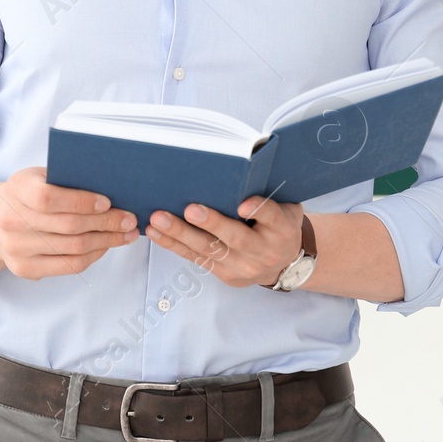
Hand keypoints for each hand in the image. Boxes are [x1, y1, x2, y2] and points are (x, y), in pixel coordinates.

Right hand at [0, 167, 139, 280]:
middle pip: (68, 226)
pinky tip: (106, 245)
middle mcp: (12, 221)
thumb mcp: (39, 176)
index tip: (106, 201)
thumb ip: (66, 179)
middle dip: (106, 223)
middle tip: (129, 219)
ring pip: (73, 248)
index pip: (48, 198)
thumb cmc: (27, 194)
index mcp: (16, 189)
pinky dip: (93, 255)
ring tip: (126, 234)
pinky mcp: (25, 269)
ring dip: (106, 241)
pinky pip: (69, 265)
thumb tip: (111, 185)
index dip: (80, 201)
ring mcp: (16, 248)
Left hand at [146, 196, 303, 288]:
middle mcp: (264, 250)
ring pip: (208, 249)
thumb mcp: (286, 207)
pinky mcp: (225, 274)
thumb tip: (241, 167)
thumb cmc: (279, 226)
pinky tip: (157, 232)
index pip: (272, 217)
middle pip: (235, 237)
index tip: (243, 204)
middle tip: (189, 209)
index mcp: (282, 228)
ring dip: (180, 234)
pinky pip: (196, 258)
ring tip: (159, 219)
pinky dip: (174, 244)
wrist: (285, 263)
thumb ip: (268, 193)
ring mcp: (242, 266)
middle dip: (210, 223)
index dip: (259, 210)